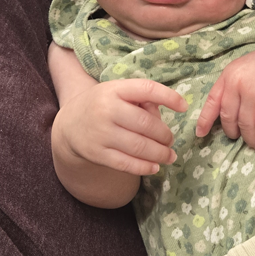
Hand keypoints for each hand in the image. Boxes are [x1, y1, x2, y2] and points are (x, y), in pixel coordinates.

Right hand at [54, 77, 185, 174]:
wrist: (70, 124)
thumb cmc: (104, 105)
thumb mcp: (118, 93)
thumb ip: (142, 101)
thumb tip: (162, 119)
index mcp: (115, 89)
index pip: (147, 89)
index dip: (169, 97)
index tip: (184, 107)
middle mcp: (106, 109)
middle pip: (146, 124)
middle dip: (165, 135)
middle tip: (171, 140)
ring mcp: (101, 133)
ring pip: (139, 146)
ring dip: (160, 153)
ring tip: (169, 156)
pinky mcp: (97, 153)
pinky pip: (126, 164)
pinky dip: (144, 167)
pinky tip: (155, 167)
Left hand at [195, 43, 254, 150]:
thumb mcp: (244, 70)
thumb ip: (233, 87)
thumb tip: (225, 116)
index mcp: (228, 76)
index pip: (212, 101)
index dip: (204, 120)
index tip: (200, 134)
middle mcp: (238, 83)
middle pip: (229, 118)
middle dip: (233, 133)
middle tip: (238, 139)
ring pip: (247, 125)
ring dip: (252, 139)